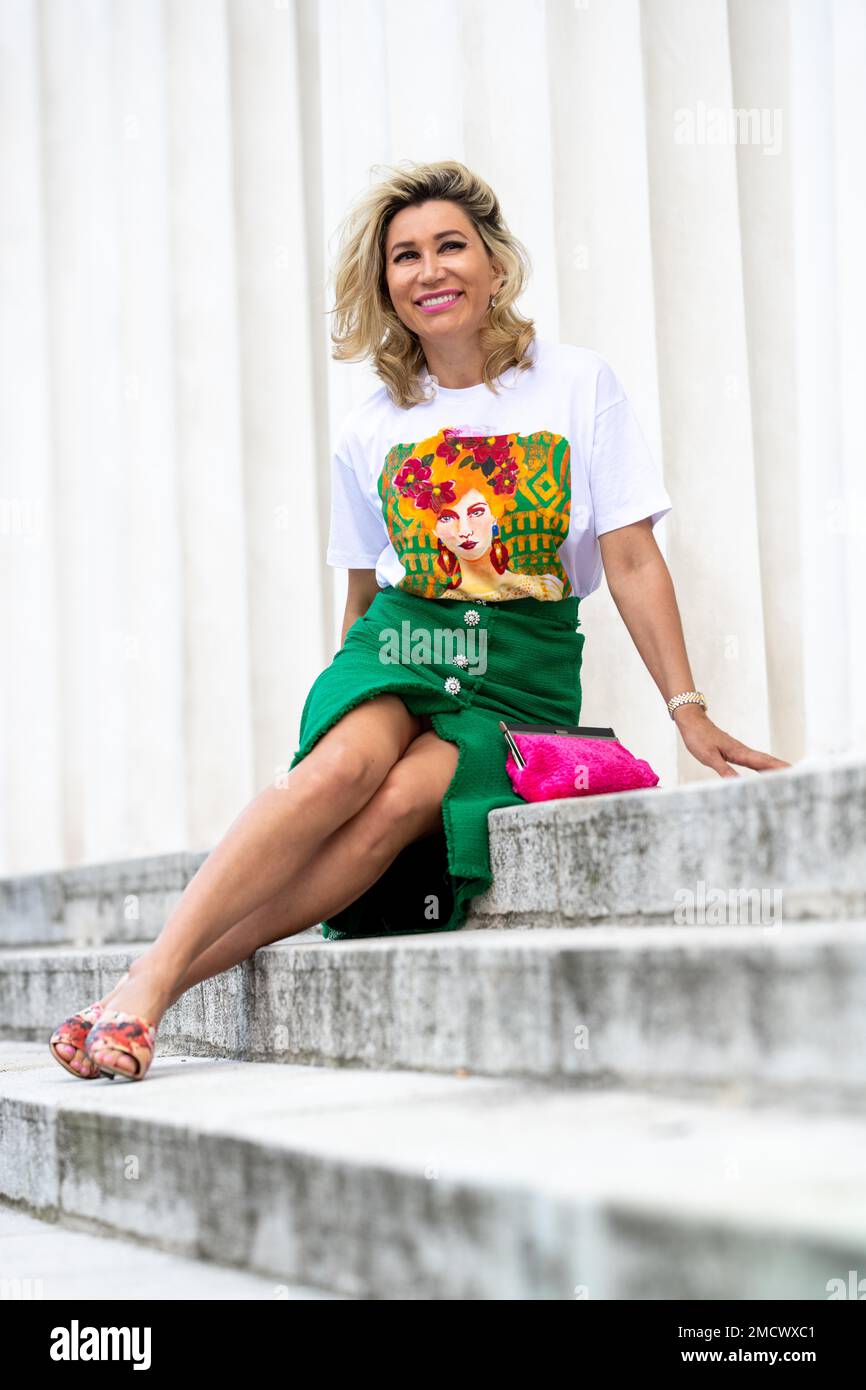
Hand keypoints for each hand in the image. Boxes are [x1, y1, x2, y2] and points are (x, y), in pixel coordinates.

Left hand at [673, 708, 791, 778]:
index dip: (779, 769)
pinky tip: (765, 771)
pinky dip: (764, 766)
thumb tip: (738, 784)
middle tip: (801, 776)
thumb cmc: (699, 738)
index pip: (764, 762)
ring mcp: (740, 750)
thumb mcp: (709, 757)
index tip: (795, 773)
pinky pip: (754, 760)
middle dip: (783, 768)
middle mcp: (743, 751)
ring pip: (762, 760)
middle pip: (768, 761)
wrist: (692, 721)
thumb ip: (724, 770)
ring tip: (789, 775)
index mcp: (740, 752)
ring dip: (776, 767)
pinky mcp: (735, 751)